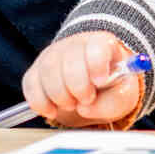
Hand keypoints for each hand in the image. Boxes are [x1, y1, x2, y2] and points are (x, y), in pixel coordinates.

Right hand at [21, 32, 143, 126]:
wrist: (93, 89)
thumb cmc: (110, 88)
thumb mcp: (123, 95)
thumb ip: (114, 101)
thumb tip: (85, 107)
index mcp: (103, 44)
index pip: (97, 46)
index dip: (97, 65)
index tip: (100, 82)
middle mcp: (75, 44)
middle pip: (70, 60)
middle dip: (78, 87)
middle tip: (86, 99)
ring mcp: (53, 55)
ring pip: (48, 71)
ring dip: (60, 96)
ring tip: (72, 104)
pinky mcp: (36, 71)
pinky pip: (31, 84)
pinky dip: (41, 103)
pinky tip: (53, 110)